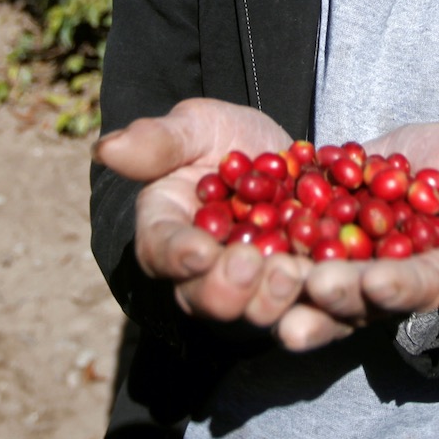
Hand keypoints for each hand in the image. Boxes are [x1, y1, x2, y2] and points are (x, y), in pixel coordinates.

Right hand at [93, 97, 312, 330]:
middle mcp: (203, 274)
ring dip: (271, 299)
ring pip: (254, 312)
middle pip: (204, 298)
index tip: (198, 251)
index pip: (162, 250)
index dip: (177, 255)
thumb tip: (105, 149)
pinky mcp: (296, 292)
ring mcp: (251, 289)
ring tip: (291, 272)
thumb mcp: (195, 126)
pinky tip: (333, 278)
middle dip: (226, 287)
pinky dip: (317, 297)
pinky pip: (305, 305)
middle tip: (250, 263)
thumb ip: (157, 141)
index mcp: (166, 232)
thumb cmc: (223, 138)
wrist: (279, 155)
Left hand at [282, 121, 438, 351]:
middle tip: (316, 287)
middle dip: (336, 296)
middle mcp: (377, 283)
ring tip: (271, 283)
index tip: (376, 282)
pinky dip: (261, 248)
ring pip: (310, 290)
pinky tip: (240, 244)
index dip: (396, 288)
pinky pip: (280, 250)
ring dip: (290, 292)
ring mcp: (337, 267)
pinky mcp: (304, 244)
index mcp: (428, 273)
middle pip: (356, 300)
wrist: (409, 158)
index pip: (416, 287)